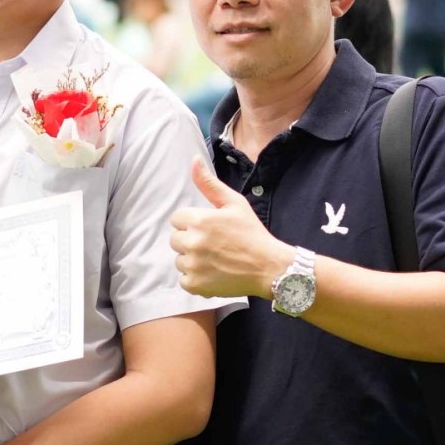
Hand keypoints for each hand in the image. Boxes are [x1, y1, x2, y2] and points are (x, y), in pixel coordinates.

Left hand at [168, 159, 292, 298]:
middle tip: (214, 245)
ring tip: (216, 260)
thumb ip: (209, 183)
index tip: (210, 229)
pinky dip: (196, 279)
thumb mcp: (234, 203)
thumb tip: (194, 160)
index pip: (177, 219)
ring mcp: (193, 265)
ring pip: (179, 260)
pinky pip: (184, 280)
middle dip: (190, 241)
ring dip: (192, 260)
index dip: (193, 223)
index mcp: (199, 220)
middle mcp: (192, 242)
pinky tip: (214, 273)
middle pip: (175, 240)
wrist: (269, 267)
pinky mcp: (196, 285)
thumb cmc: (252, 233)